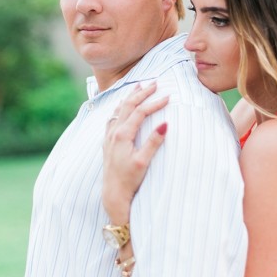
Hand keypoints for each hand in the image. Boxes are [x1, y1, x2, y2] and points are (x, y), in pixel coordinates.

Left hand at [102, 83, 168, 223]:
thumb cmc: (129, 180)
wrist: (113, 193)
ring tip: (138, 87)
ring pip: (119, 109)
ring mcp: (109, 136)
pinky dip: (120, 108)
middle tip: (154, 83)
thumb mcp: (143, 162)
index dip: (154, 103)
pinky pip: (113, 118)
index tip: (168, 96)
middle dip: (142, 93)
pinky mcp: (108, 142)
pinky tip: (122, 107)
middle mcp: (114, 132)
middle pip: (128, 105)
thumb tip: (165, 124)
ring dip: (130, 97)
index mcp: (122, 135)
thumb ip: (153, 142)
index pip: (140, 112)